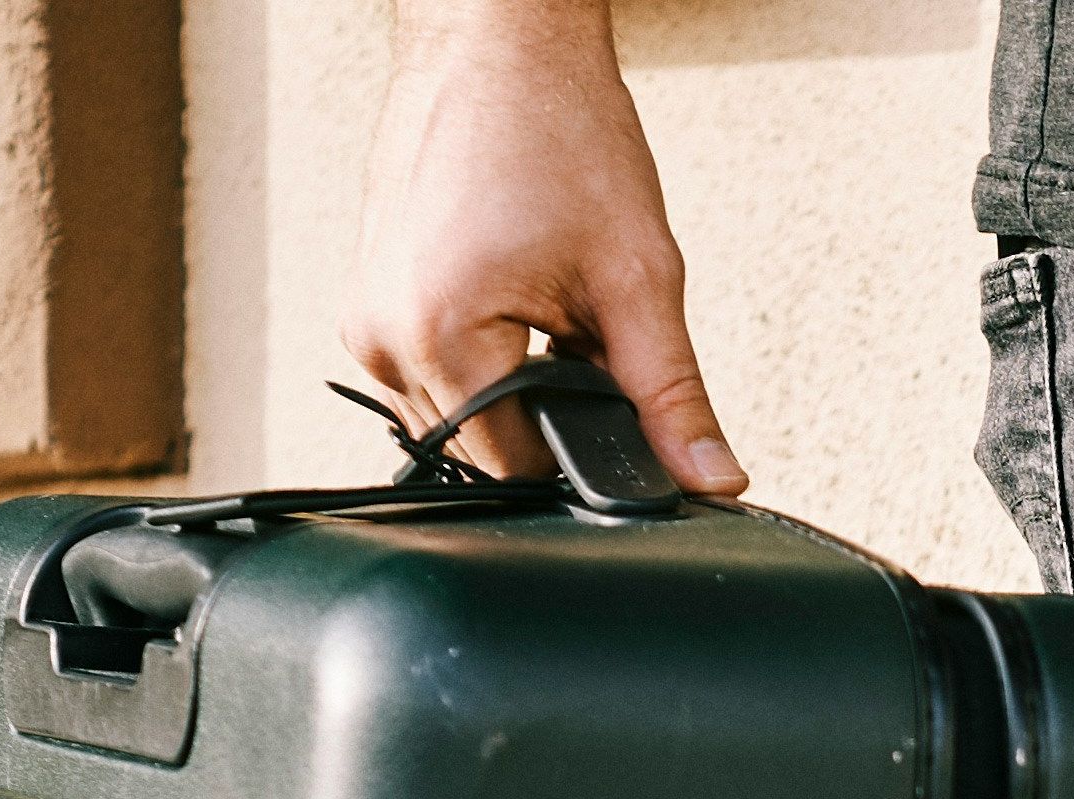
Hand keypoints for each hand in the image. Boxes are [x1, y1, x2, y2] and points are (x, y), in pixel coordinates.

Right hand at [343, 0, 742, 493]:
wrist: (499, 42)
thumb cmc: (558, 129)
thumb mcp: (638, 279)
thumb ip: (670, 396)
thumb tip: (709, 480)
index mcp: (437, 335)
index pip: (518, 473)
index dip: (585, 463)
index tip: (625, 425)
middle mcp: (379, 337)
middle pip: (483, 452)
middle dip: (551, 425)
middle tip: (595, 344)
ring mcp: (364, 318)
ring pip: (456, 418)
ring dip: (516, 393)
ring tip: (555, 309)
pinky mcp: (367, 300)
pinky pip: (430, 373)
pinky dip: (484, 362)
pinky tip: (520, 302)